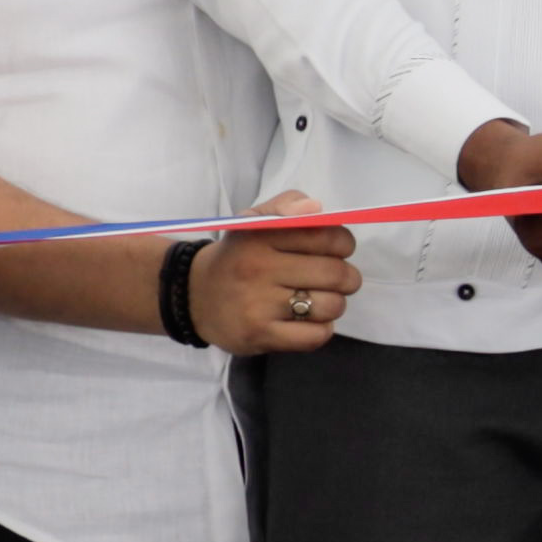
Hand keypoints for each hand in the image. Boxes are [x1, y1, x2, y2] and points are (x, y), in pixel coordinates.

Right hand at [194, 200, 358, 354]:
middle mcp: (258, 269)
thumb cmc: (238, 256)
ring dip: (335, 304)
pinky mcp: (260, 336)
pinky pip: (315, 336)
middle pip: (335, 274)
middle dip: (347, 277)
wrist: (194, 296)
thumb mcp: (254, 220)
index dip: (344, 243)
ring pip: (331, 306)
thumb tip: (316, 208)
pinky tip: (309, 321)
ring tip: (319, 299)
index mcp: (260, 236)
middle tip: (338, 279)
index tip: (338, 249)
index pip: (326, 236)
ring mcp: (258, 306)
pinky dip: (322, 329)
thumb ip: (287, 205)